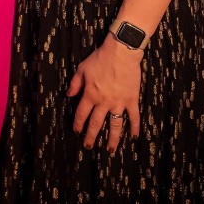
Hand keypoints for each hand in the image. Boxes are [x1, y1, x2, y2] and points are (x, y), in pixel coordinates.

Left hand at [68, 37, 141, 152]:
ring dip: (113, 139)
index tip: (76, 132)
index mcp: (90, 94)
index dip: (78, 124)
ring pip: (115, 125)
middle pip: (96, 123)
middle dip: (91, 136)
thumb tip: (68, 95)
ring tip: (110, 150)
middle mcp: (103, 102)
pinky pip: (134, 116)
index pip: (81, 114)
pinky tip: (134, 137)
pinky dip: (135, 127)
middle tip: (88, 146)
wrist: (121, 53)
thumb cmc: (100, 59)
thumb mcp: (82, 69)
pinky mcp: (131, 99)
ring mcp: (118, 102)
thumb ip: (75, 84)